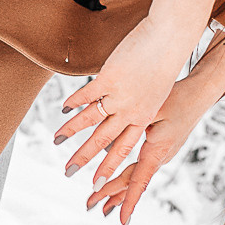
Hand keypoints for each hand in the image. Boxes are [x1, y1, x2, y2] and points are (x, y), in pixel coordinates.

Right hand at [54, 20, 184, 182]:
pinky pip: (86, 94)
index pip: (122, 148)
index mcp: (144, 116)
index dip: (107, 166)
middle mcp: (131, 111)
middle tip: (69, 172)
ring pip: (90, 120)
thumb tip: (128, 110)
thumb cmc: (165, 61)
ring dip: (70, 132)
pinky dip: (73, 103)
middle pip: (102, 140)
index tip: (96, 183)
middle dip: (84, 158)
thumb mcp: (157, 91)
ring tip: (56, 142)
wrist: (168, 40)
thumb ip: (141, 103)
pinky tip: (63, 109)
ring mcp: (119, 95)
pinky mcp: (110, 77)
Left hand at [85, 29, 224, 224]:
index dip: (128, 201)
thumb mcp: (152, 109)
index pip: (139, 181)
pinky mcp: (162, 148)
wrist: (201, 93)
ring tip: (102, 204)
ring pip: (136, 176)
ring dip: (117, 190)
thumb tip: (106, 142)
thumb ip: (131, 125)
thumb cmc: (178, 97)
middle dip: (110, 195)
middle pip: (132, 182)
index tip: (120, 221)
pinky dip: (128, 179)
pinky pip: (142, 168)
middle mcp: (161, 157)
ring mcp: (163, 154)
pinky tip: (120, 184)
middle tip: (89, 205)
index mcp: (158, 150)